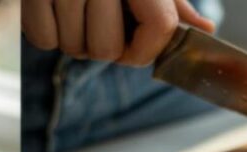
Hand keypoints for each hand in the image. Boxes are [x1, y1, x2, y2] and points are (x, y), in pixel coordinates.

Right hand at [23, 0, 214, 66]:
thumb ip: (169, 6)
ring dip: (72, 38)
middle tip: (95, 19)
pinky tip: (51, 6)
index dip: (145, 50)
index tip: (132, 47)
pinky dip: (46, 32)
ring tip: (72, 7)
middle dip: (101, 45)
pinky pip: (42, 39)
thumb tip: (204, 29)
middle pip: (108, 50)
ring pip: (73, 47)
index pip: (160, 28)